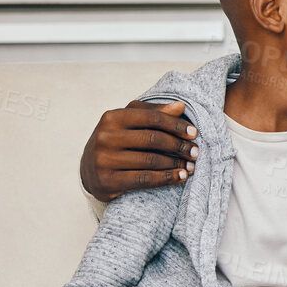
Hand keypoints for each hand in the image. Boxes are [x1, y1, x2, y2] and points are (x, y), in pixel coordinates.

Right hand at [82, 99, 199, 201]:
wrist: (90, 170)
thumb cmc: (117, 141)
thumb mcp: (131, 123)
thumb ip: (154, 113)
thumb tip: (180, 106)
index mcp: (112, 117)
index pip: (151, 118)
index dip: (175, 125)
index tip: (194, 133)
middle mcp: (105, 136)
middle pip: (153, 139)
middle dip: (179, 146)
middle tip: (196, 152)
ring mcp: (104, 159)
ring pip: (151, 161)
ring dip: (176, 164)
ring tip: (192, 166)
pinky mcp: (106, 180)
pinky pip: (144, 179)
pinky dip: (166, 178)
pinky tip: (181, 177)